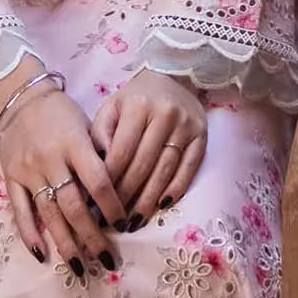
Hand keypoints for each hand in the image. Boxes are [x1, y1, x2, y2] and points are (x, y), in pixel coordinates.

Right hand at [0, 67, 125, 273]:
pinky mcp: (10, 177)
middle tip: (107, 261)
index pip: (98, 181)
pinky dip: (29, 234)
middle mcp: (51, 159)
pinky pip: (19, 210)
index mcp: (74, 143)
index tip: (124, 224)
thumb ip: (101, 155)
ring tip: (80, 267)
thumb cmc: (62, 113)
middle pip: (74, 205)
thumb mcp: (87, 124)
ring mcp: (28, 170)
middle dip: (92, 237)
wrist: (21, 97)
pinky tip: (42, 255)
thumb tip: (122, 190)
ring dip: (66, 243)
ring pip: (49, 214)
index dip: (112, 206)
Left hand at [89, 68, 206, 223]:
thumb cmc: (136, 98)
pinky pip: (188, 170)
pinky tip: (161, 206)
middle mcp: (164, 114)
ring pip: (165, 171)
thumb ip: (100, 133)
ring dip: (148, 200)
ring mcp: (186, 126)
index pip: (121, 151)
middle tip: (114, 219)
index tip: (97, 202)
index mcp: (138, 105)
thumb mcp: (113, 106)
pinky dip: (175, 191)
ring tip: (134, 221)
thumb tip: (96, 168)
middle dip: (126, 196)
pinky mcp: (202, 137)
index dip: (109, 180)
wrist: (174, 76)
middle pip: (143, 164)